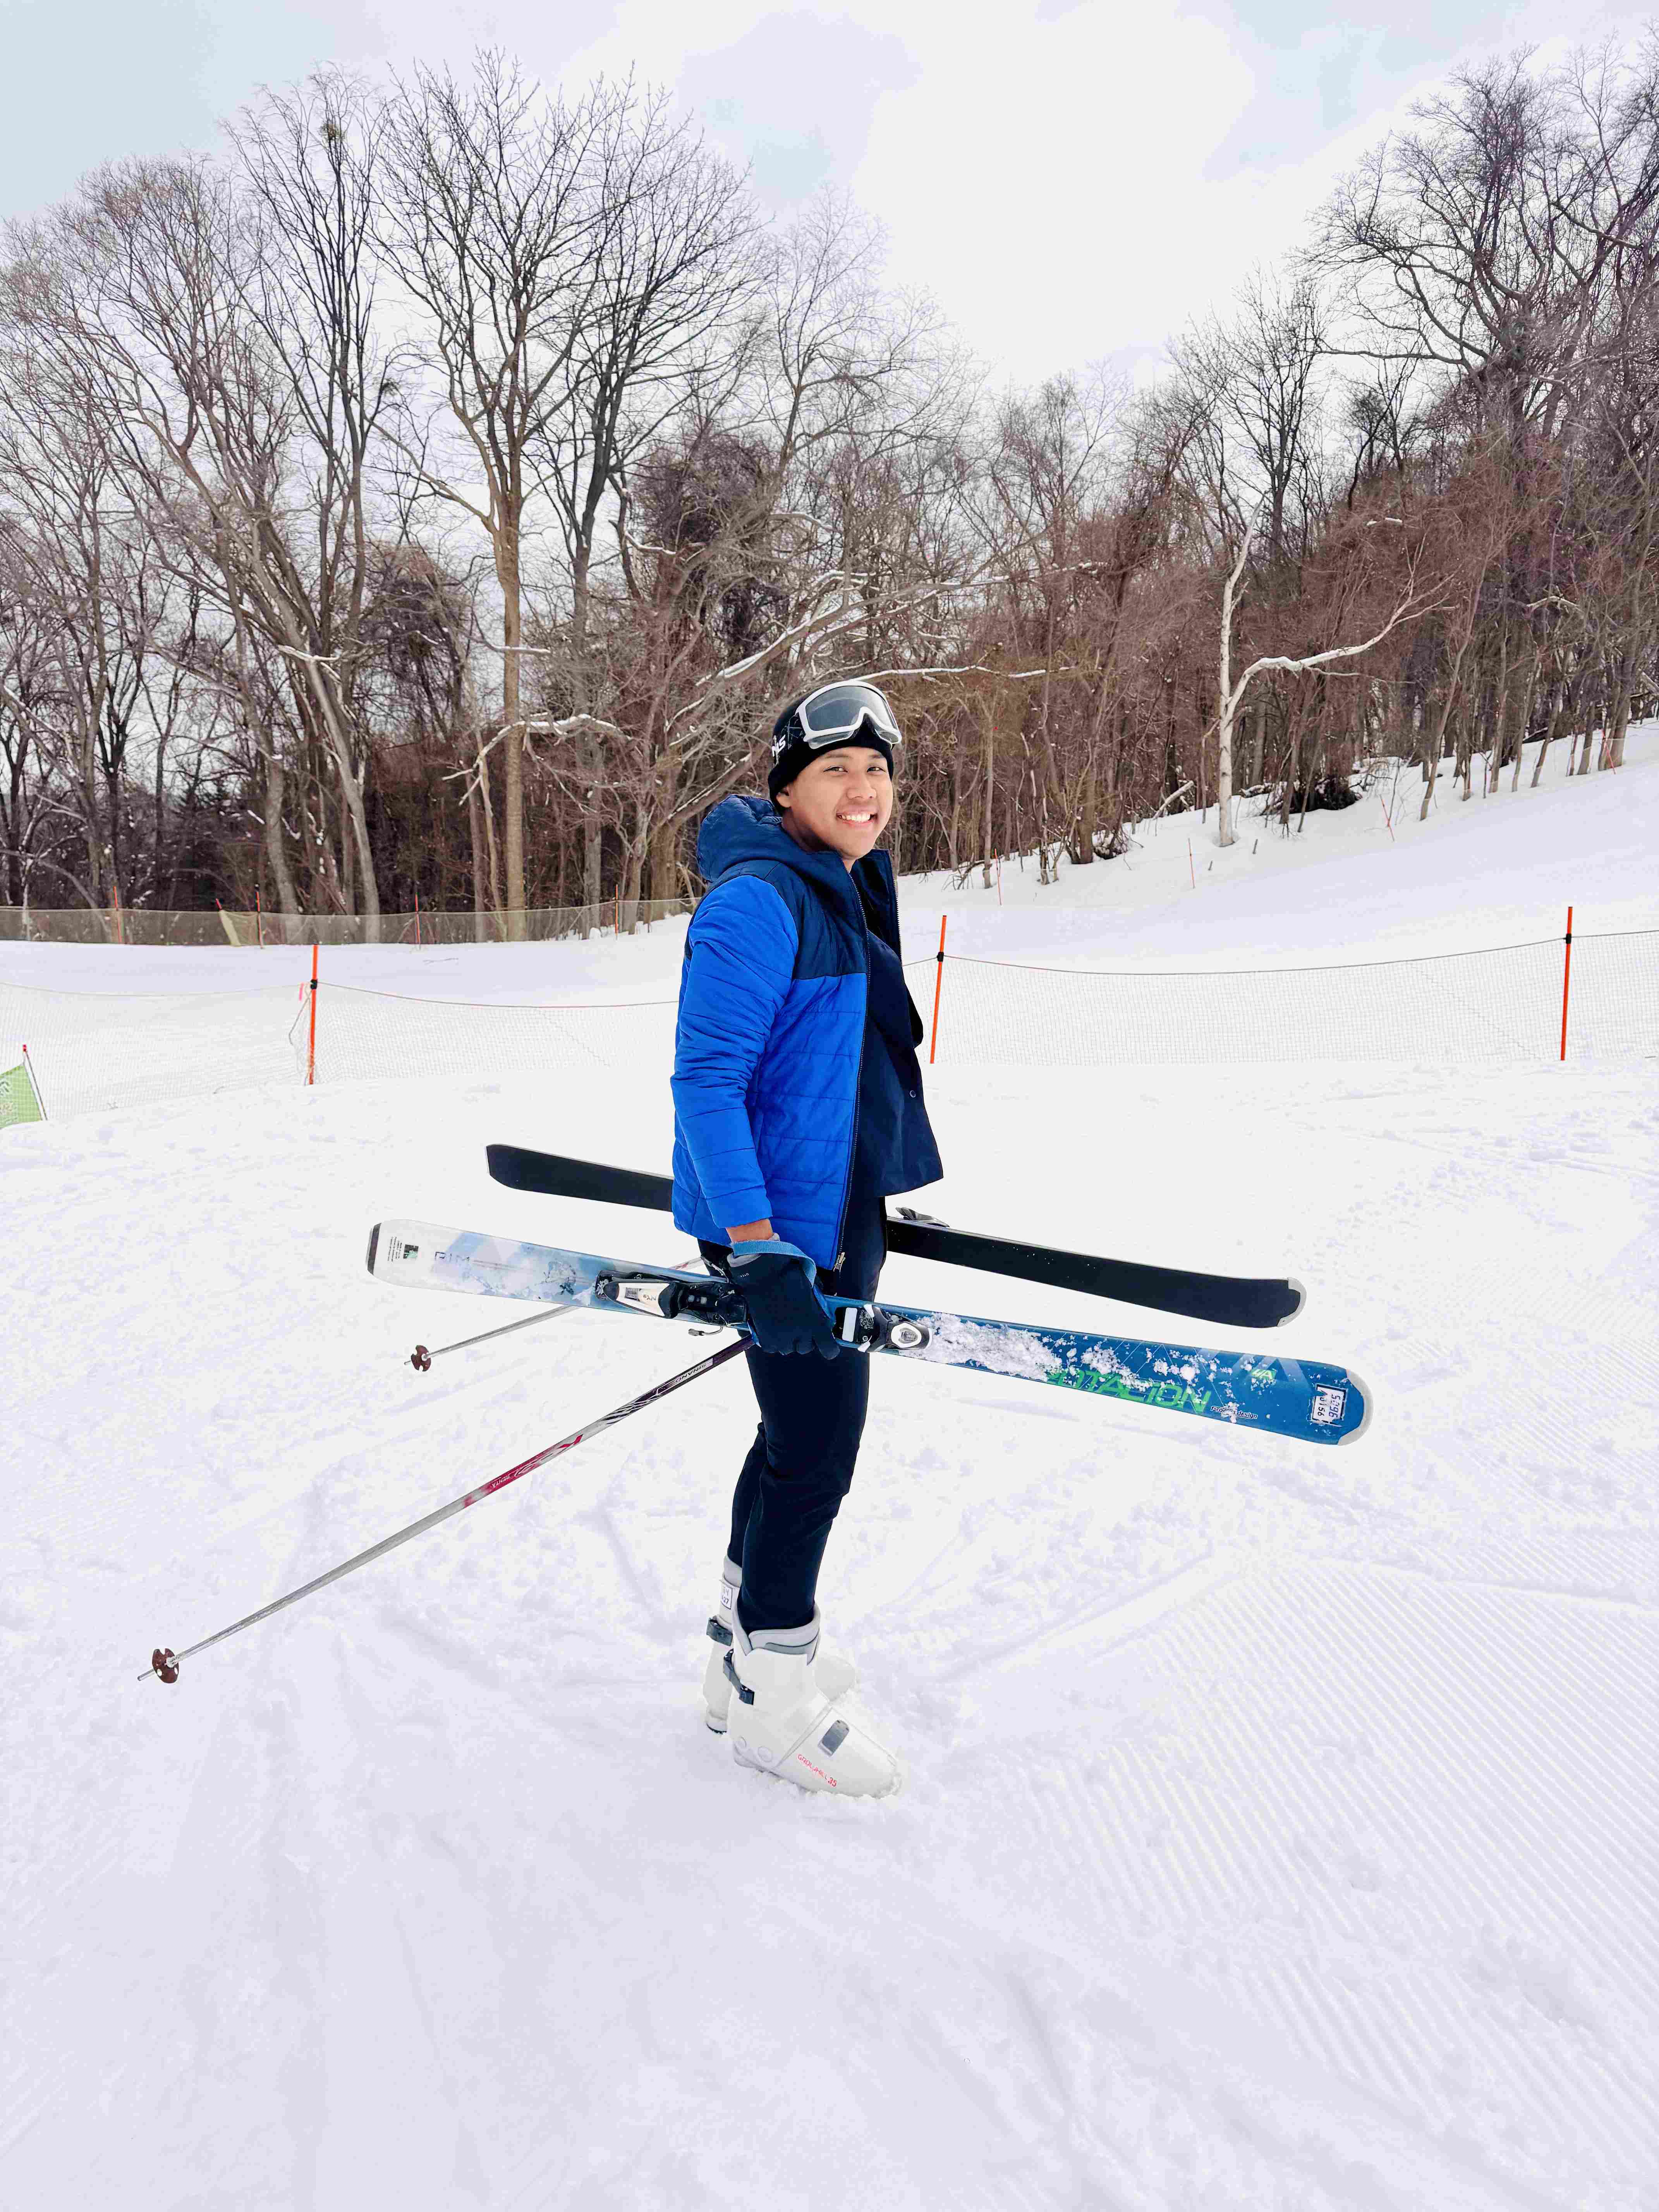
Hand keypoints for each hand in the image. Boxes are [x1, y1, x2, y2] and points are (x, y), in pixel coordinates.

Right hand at [726, 1239, 837, 1359]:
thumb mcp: (811, 1290)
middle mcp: (800, 1334)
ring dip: (788, 1339)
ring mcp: (782, 1339)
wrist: (762, 1275)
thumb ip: (819, 1306)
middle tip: (798, 1325)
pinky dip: (772, 1339)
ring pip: (788, 1348)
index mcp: (815, 1322)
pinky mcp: (766, 1341)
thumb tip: (824, 1316)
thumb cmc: (788, 1277)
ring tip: (782, 1323)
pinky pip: (773, 1347)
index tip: (826, 1344)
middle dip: (804, 1338)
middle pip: (806, 1348)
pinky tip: (771, 1325)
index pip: (829, 1348)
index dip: (829, 1348)